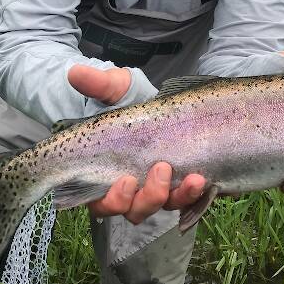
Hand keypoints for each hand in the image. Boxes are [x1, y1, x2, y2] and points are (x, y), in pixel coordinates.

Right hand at [67, 65, 206, 222]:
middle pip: (135, 211)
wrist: (162, 103)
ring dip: (180, 198)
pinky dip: (198, 197)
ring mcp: (159, 190)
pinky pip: (191, 202)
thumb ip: (98, 84)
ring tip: (196, 179)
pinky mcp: (183, 186)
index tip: (126, 181)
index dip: (112, 200)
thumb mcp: (117, 89)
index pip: (102, 203)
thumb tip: (74, 71)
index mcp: (106, 174)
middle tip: (162, 170)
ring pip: (165, 208)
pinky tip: (208, 182)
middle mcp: (132, 189)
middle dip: (149, 198)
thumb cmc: (131, 101)